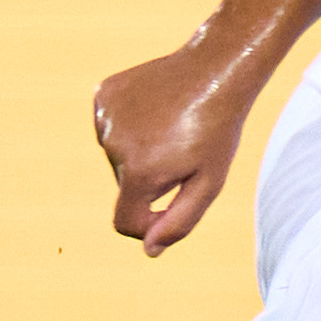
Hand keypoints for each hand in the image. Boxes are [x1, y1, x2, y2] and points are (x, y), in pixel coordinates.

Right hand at [93, 43, 250, 254]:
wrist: (215, 70)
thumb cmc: (218, 131)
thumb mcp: (208, 183)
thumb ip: (179, 222)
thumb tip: (148, 250)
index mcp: (140, 172)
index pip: (125, 222)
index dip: (147, 223)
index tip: (171, 204)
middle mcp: (114, 147)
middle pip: (125, 186)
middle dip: (149, 177)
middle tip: (181, 150)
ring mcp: (105, 118)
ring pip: (117, 155)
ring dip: (139, 150)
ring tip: (170, 127)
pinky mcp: (103, 96)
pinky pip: (110, 126)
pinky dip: (129, 125)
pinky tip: (155, 109)